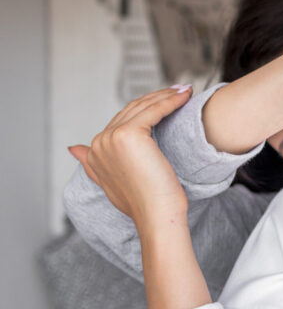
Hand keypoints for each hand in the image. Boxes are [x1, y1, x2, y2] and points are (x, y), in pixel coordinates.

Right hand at [69, 87, 191, 227]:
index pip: (122, 120)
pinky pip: (154, 110)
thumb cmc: (146, 205)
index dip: (145, 108)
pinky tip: (184, 97)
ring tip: (184, 91)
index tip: (166, 102)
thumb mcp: (111, 182)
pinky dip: (170, 101)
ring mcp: (111, 137)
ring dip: (166, 95)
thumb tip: (73, 148)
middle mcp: (99, 142)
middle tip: (179, 91)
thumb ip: (91, 164)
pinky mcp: (129, 135)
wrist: (156, 217)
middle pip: (132, 110)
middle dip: (156, 98)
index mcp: (94, 152)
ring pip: (143, 107)